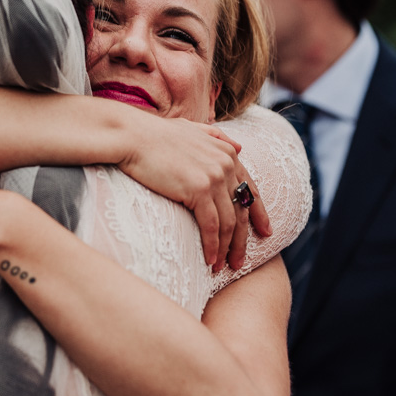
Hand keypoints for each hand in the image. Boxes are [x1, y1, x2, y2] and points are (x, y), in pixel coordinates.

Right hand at [117, 117, 269, 270]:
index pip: (249, 188)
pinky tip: (209, 260)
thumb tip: (239, 147)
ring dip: (227, 248)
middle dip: (242, 239)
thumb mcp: (191, 129)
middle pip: (241, 210)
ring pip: (228, 222)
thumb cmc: (152, 134)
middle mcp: (225, 164)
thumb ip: (216, 136)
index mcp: (226, 151)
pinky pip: (211, 225)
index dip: (258, 213)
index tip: (265, 231)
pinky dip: (212, 246)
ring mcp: (214, 177)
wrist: (131, 136)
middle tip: (240, 261)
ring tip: (221, 266)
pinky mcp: (198, 190)